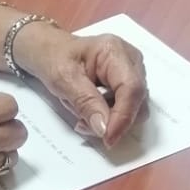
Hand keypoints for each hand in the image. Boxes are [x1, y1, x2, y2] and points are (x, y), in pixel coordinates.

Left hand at [11, 23, 147, 145]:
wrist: (52, 52)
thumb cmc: (55, 59)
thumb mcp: (63, 80)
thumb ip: (85, 103)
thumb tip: (104, 128)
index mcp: (114, 51)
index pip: (131, 88)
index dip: (123, 117)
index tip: (108, 138)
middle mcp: (131, 60)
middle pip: (137, 100)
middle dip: (113, 120)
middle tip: (83, 125)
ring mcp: (132, 72)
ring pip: (134, 108)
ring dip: (110, 121)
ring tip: (82, 118)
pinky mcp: (129, 84)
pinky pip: (127, 108)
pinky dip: (109, 117)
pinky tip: (90, 113)